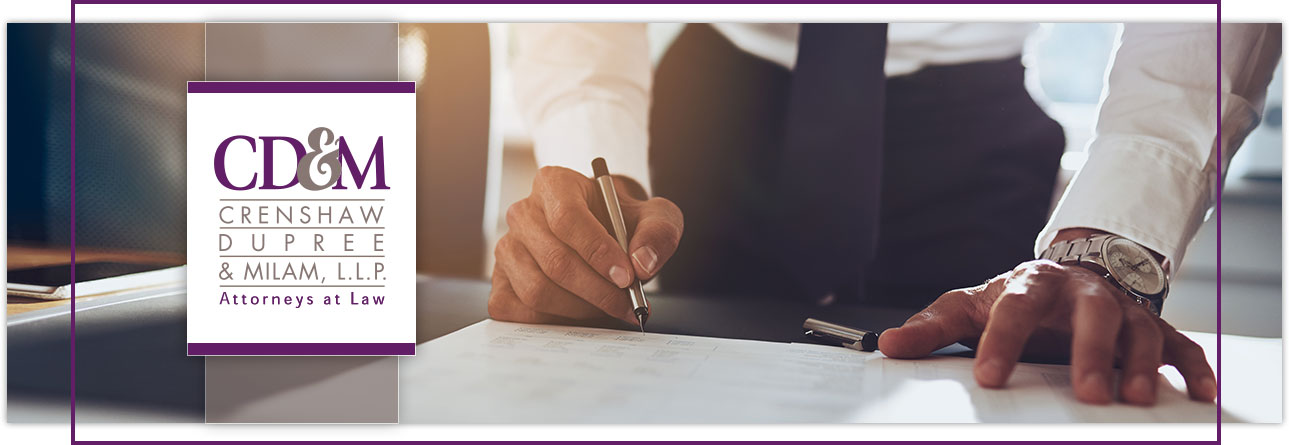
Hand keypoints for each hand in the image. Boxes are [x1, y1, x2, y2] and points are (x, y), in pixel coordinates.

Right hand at [488, 166, 682, 324]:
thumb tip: (642, 263)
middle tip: (628, 303)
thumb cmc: (623, 223)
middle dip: (598, 290)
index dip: (597, 251)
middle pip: (555, 261)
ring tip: (609, 307)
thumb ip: (658, 233)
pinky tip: (582, 313)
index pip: (567, 218)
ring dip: (581, 309)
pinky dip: (556, 321)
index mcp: (554, 184)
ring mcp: (507, 249)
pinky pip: (521, 312)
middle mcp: (522, 213)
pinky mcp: (500, 282)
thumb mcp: (654, 216)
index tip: (627, 277)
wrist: (604, 234)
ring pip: (537, 291)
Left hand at [878, 252, 1214, 405]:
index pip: (1015, 310)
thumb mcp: (971, 306)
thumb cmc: (1017, 298)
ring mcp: (1121, 309)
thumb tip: (886, 345)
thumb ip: (932, 328)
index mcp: (1033, 285)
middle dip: (1089, 352)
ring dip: (1139, 363)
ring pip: (1139, 330)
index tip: (989, 377)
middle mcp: (1082, 294)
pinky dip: (1192, 367)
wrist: (1072, 272)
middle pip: (1090, 314)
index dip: (1002, 342)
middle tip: (1086, 393)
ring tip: (1133, 398)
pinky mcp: (1152, 328)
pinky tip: (1199, 393)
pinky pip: (1179, 345)